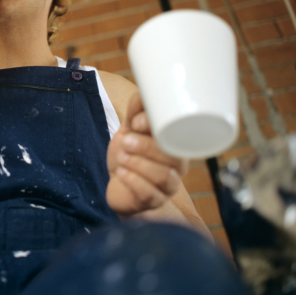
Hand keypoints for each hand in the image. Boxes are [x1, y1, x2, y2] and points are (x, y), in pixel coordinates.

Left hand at [106, 92, 188, 216]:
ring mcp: (166, 187)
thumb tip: (143, 93)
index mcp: (174, 146)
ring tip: (122, 158)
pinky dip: (133, 181)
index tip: (137, 122)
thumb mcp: (129, 132)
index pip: (177, 137)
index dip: (159, 128)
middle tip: (125, 141)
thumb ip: (136, 114)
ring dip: (138, 164)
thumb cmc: (128, 157)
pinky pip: (149, 193)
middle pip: (172, 158)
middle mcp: (176, 167)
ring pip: (163, 176)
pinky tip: (121, 173)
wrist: (118, 186)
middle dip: (146, 147)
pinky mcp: (152, 201)